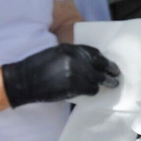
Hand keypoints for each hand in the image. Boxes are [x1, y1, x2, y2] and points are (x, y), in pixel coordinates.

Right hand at [1, 44, 119, 106]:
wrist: (24, 80)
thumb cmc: (37, 67)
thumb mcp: (54, 53)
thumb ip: (70, 56)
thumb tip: (88, 63)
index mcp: (69, 48)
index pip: (93, 52)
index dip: (102, 58)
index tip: (108, 62)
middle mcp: (74, 58)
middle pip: (100, 64)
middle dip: (111, 69)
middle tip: (116, 74)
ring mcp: (75, 72)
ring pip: (98, 78)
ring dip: (105, 82)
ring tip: (113, 84)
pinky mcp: (74, 86)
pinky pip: (91, 89)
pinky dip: (93, 91)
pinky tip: (94, 91)